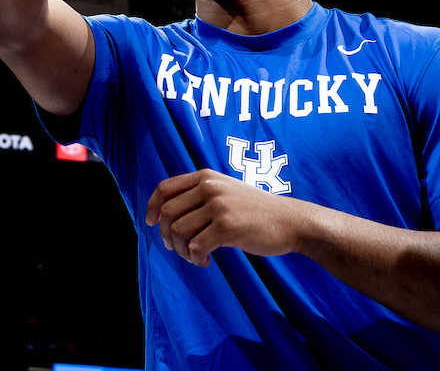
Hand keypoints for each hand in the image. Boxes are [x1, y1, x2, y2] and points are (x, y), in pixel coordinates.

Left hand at [145, 168, 301, 266]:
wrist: (290, 221)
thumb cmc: (256, 211)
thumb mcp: (227, 190)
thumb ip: (201, 194)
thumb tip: (165, 213)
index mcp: (206, 177)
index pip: (165, 188)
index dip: (151, 207)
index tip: (149, 223)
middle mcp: (209, 187)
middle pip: (167, 213)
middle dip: (165, 236)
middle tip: (176, 248)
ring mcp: (218, 206)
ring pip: (178, 232)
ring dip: (181, 251)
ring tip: (194, 257)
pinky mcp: (227, 226)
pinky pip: (196, 247)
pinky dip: (196, 259)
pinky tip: (206, 262)